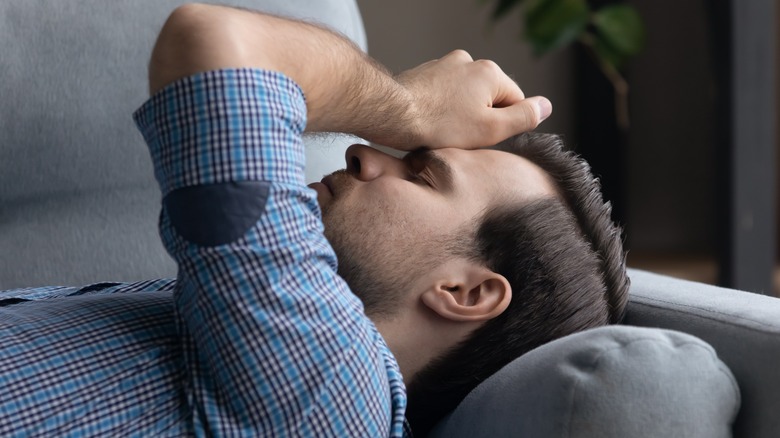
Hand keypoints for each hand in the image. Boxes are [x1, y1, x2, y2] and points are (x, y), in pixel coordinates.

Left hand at [396, 50, 551, 148]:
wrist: (391, 114)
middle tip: (459, 137)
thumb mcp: (490, 129)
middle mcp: (468, 62)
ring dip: (457, 116)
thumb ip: (523, 117)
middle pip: (488, 99)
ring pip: (464, 98)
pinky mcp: (424, 74)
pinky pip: (443, 97)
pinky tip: (429, 124)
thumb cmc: (438, 125)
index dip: (502, 125)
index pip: (514, 102)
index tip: (481, 137)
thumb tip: (545, 107)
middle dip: (478, 120)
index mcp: (490, 72)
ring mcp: (444, 65)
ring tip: (441, 131)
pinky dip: (439, 110)